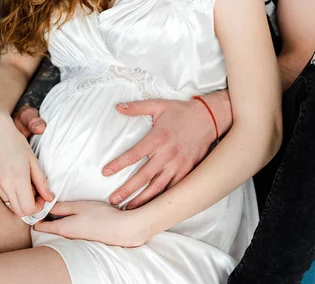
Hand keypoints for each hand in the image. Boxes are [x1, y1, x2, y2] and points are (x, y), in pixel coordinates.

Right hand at [0, 111, 52, 216]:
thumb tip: (49, 198)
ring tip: (23, 182)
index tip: (42, 197)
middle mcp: (4, 185)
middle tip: (35, 192)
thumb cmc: (15, 142)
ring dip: (19, 199)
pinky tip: (12, 179)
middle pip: (19, 212)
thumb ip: (41, 182)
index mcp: (18, 178)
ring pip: (9, 205)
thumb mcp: (33, 160)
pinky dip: (9, 193)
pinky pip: (1, 197)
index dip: (37, 207)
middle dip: (29, 206)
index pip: (28, 209)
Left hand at [34, 201, 145, 247]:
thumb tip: (46, 206)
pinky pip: (69, 230)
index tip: (37, 204)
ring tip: (62, 206)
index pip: (39, 226)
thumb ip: (61, 207)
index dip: (35, 215)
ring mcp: (74, 239)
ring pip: (59, 228)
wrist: (120, 230)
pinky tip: (76, 214)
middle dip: (45, 216)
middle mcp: (66, 237)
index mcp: (62, 228)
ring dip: (58, 219)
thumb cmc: (100, 216)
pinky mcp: (83, 238)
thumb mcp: (79, 206)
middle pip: (48, 228)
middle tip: (48, 202)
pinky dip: (68, 222)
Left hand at [103, 94, 230, 208]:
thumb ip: (137, 107)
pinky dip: (163, 199)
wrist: (209, 118)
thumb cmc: (181, 112)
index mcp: (158, 138)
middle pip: (143, 176)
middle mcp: (167, 154)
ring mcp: (178, 165)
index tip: (105, 172)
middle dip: (127, 190)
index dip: (118, 164)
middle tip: (113, 200)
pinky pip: (174, 189)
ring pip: (158, 187)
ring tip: (129, 209)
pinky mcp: (187, 171)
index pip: (134, 154)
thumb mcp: (158, 105)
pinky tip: (153, 207)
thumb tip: (118, 107)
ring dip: (143, 199)